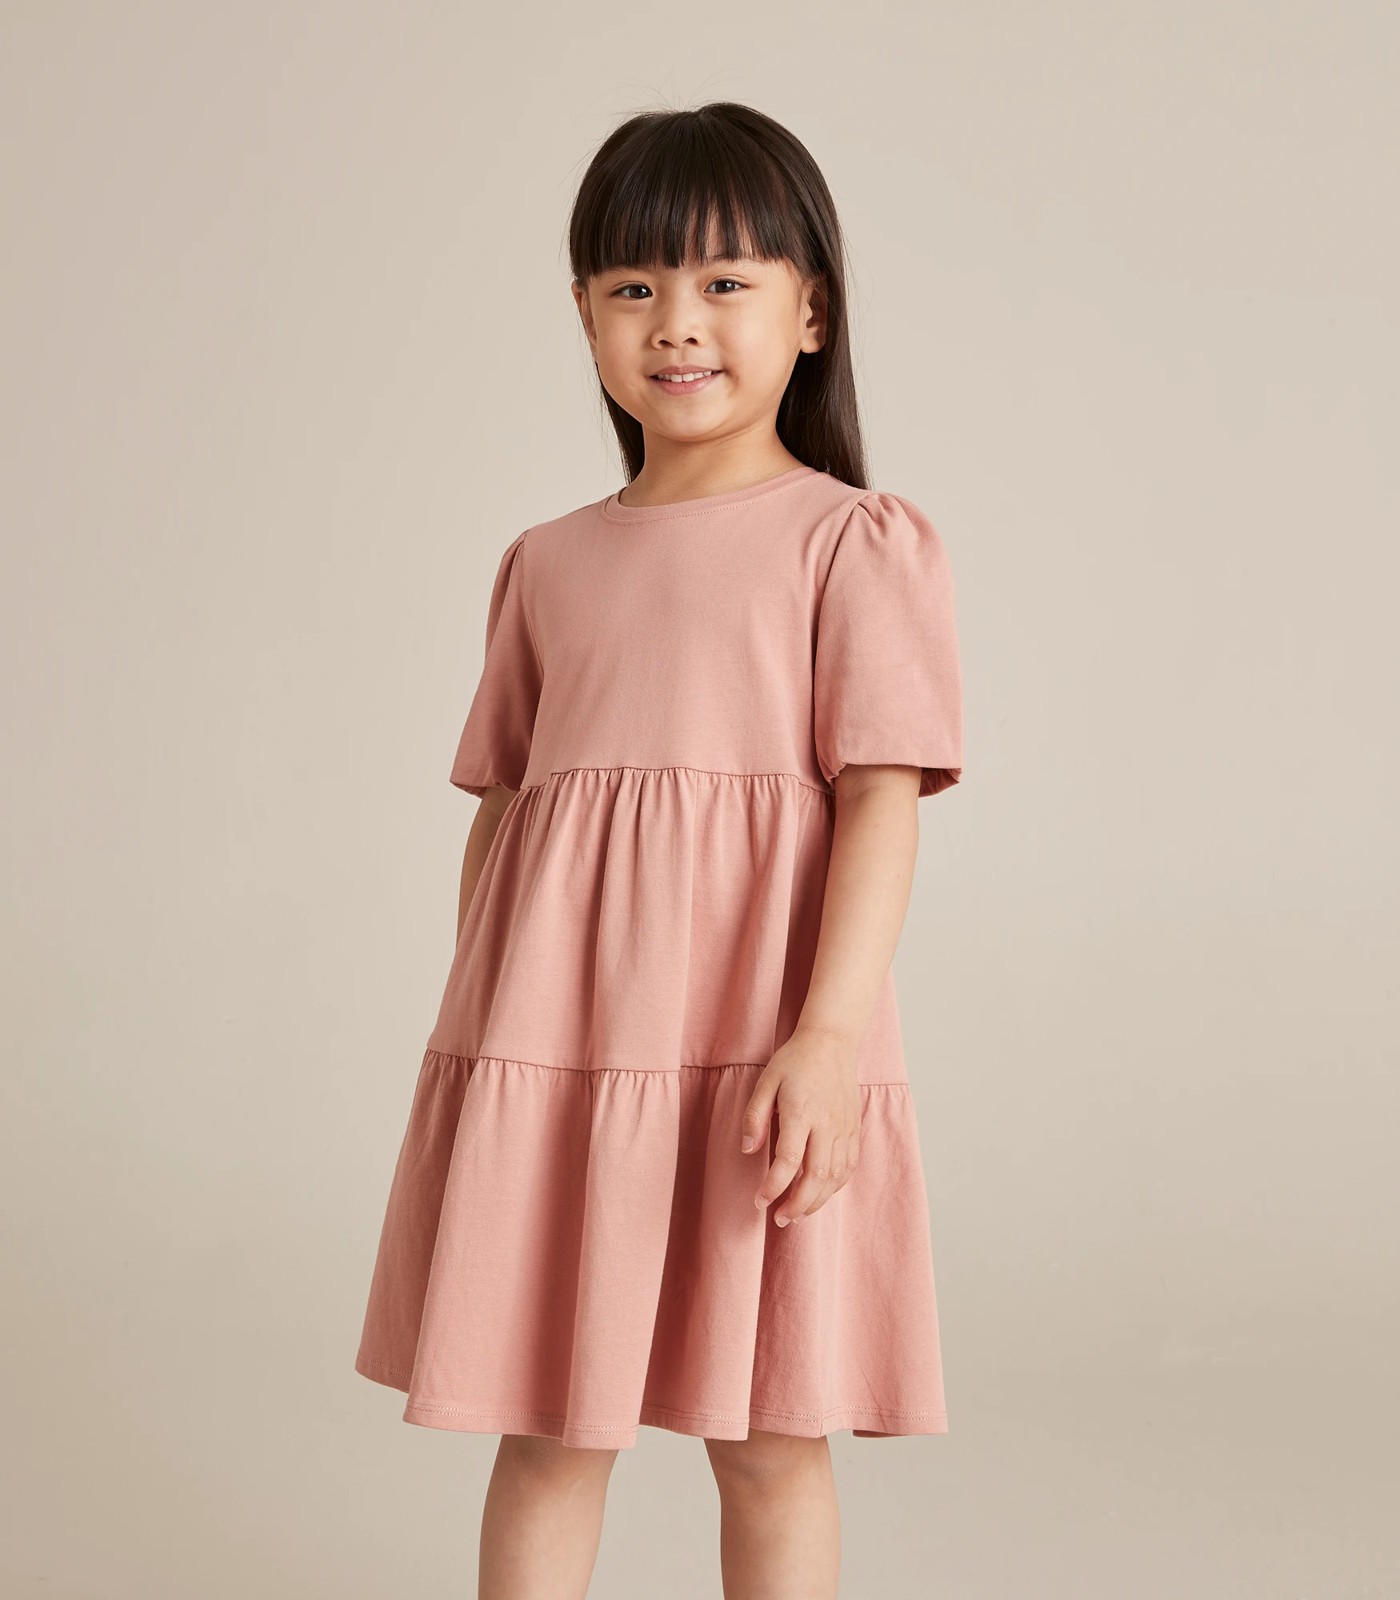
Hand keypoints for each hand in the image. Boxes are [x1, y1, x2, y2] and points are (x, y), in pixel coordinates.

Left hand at [740, 1027, 861, 1224]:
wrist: (832, 1042)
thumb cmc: (796, 1060)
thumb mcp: (766, 1081)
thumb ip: (755, 1116)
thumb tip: (747, 1150)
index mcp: (802, 1112)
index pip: (789, 1161)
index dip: (774, 1186)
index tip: (760, 1200)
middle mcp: (827, 1124)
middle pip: (816, 1177)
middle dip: (797, 1204)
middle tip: (779, 1219)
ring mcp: (844, 1129)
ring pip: (835, 1178)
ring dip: (816, 1201)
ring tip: (797, 1213)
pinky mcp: (854, 1130)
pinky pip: (848, 1167)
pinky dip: (835, 1187)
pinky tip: (820, 1194)